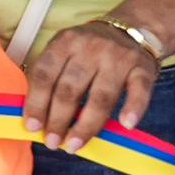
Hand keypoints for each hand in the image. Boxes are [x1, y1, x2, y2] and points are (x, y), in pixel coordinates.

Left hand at [22, 22, 158, 154]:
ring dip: (86, 125)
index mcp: (65, 42)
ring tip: (75, 145)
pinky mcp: (142, 68)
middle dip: (58, 120)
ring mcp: (118, 58)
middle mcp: (90, 48)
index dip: (36, 103)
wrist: (134, 29)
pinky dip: (134, 108)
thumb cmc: (90, 50)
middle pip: (69, 90)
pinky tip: (126, 125)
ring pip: (100, 97)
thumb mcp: (66, 51)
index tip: (32, 127)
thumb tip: (35, 119)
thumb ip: (51, 77)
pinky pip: (139, 91)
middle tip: (52, 143)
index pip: (44, 75)